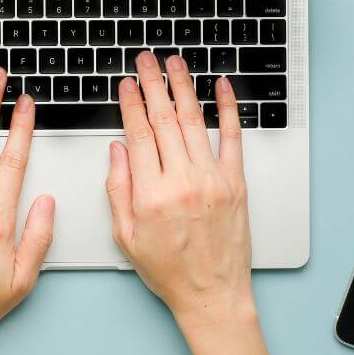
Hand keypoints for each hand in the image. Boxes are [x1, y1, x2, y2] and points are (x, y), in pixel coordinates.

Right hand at [105, 52, 254, 329]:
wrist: (212, 294)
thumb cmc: (169, 271)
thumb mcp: (126, 236)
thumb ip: (118, 190)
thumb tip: (117, 151)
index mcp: (150, 195)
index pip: (138, 135)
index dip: (131, 104)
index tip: (127, 85)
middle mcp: (182, 182)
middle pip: (164, 120)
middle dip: (153, 83)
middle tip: (146, 60)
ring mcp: (212, 180)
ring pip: (194, 122)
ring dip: (184, 87)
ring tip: (175, 64)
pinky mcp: (235, 183)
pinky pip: (231, 138)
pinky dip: (227, 109)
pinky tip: (221, 88)